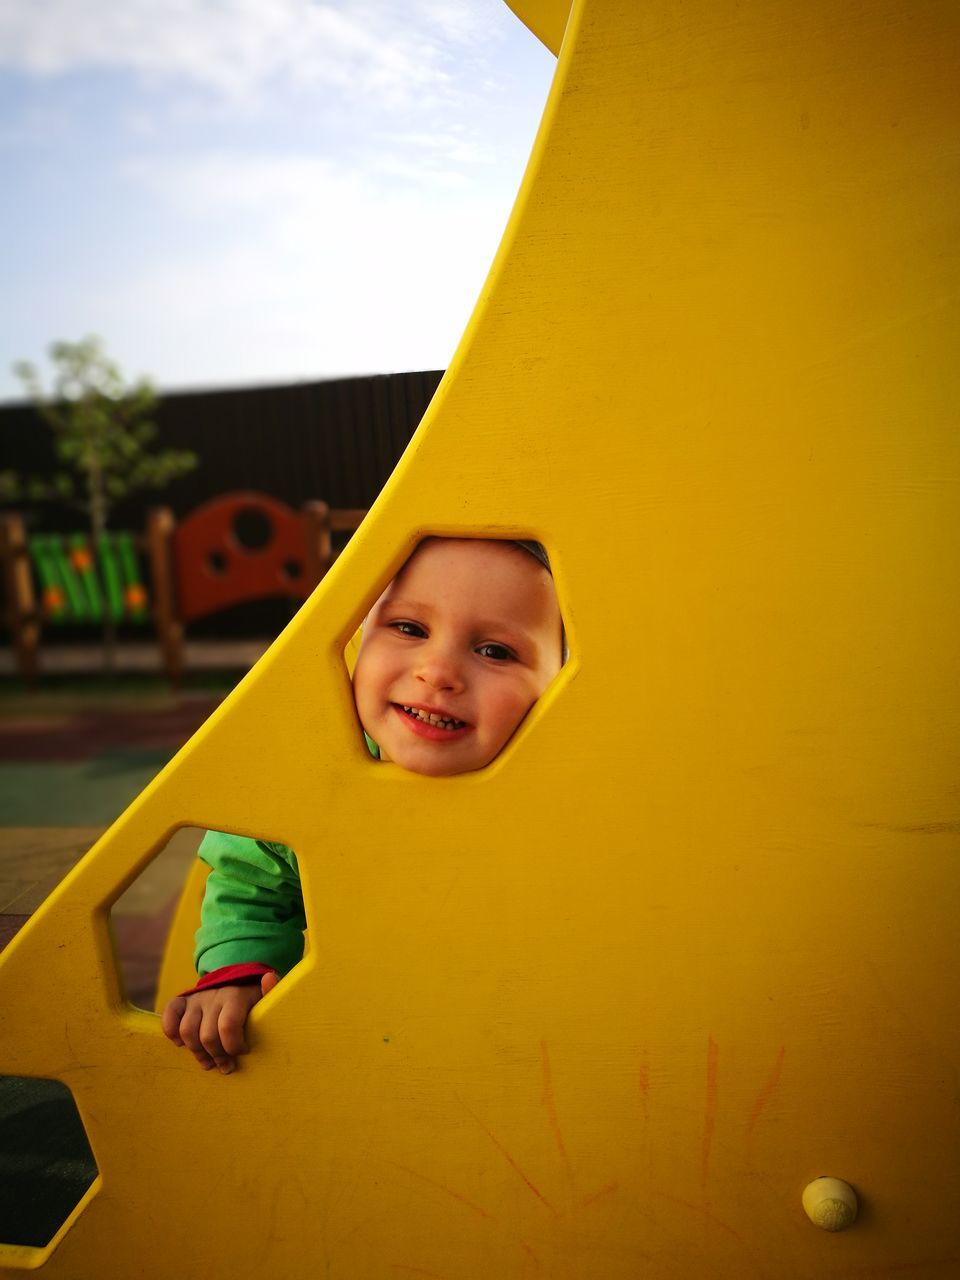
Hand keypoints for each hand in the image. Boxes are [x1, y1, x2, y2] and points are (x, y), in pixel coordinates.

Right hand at [161, 971, 279, 1073]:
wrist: (236, 982)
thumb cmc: (253, 999)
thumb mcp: (265, 997)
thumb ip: (270, 991)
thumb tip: (268, 978)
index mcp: (235, 996)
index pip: (228, 1026)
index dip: (234, 1046)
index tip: (244, 1051)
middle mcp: (213, 995)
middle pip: (207, 1036)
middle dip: (218, 1056)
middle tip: (227, 1064)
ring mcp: (196, 998)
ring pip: (187, 1031)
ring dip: (198, 1052)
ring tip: (210, 1062)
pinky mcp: (182, 1001)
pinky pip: (169, 1016)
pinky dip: (172, 1032)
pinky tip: (183, 1045)